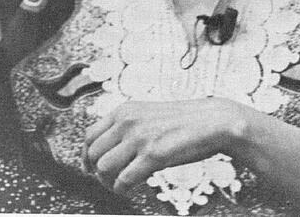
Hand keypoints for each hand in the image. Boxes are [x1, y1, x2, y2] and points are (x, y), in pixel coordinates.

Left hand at [83, 97, 245, 195]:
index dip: (86, 156)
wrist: (212, 120)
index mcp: (125, 110)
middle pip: (93, 153)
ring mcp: (139, 138)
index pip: (89, 135)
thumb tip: (110, 151)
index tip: (90, 168)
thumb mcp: (149, 115)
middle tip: (109, 180)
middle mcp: (128, 121)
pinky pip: (123, 180)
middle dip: (97, 171)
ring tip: (121, 184)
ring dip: (109, 182)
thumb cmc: (184, 120)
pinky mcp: (152, 155)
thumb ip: (128, 128)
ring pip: (104, 168)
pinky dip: (123, 189)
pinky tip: (132, 188)